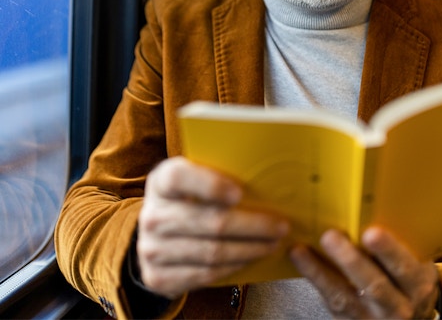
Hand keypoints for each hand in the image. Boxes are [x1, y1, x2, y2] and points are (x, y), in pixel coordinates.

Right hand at [137, 156, 288, 298]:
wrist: (157, 232)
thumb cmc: (187, 198)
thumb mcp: (192, 177)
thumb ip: (216, 173)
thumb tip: (263, 179)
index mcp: (160, 181)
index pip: (178, 178)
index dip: (209, 185)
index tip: (240, 193)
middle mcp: (151, 215)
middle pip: (209, 222)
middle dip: (252, 226)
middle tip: (280, 226)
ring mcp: (151, 249)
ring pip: (212, 252)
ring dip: (249, 249)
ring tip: (272, 244)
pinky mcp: (158, 277)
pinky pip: (205, 275)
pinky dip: (234, 267)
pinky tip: (250, 258)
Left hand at [290, 227, 438, 318]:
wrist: (409, 316)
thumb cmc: (406, 278)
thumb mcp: (415, 263)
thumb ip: (400, 244)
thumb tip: (367, 203)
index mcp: (417, 284)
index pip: (404, 268)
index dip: (388, 251)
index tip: (371, 233)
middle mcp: (398, 306)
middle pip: (374, 286)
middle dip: (350, 261)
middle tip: (330, 236)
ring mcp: (372, 318)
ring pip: (344, 298)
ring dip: (320, 272)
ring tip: (301, 250)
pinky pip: (330, 302)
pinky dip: (313, 279)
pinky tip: (299, 258)